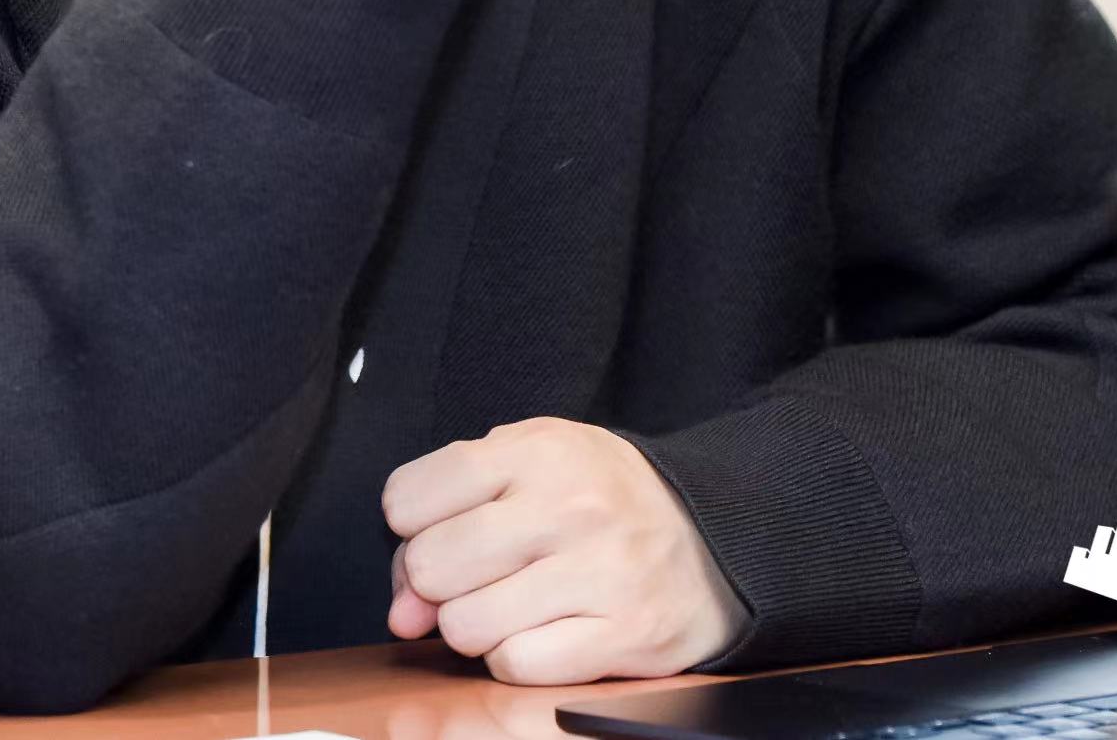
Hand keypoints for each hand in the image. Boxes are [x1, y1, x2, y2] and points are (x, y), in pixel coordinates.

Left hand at [382, 417, 747, 686]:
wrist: (714, 541)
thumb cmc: (603, 500)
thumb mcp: (530, 467)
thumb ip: (449, 513)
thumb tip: (401, 608)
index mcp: (539, 451)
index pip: (411, 495)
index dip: (411, 521)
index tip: (442, 525)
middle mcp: (570, 507)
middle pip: (432, 565)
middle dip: (438, 580)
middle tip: (477, 571)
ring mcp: (600, 572)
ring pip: (466, 624)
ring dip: (474, 624)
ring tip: (512, 601)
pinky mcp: (624, 634)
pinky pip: (516, 664)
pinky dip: (514, 658)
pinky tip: (541, 631)